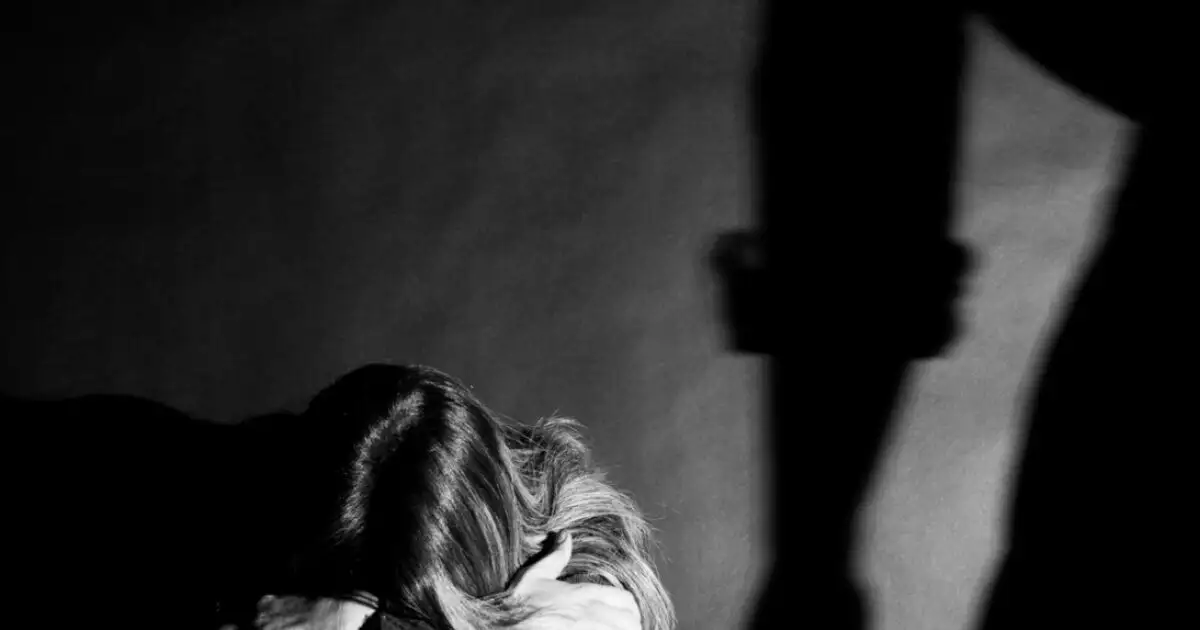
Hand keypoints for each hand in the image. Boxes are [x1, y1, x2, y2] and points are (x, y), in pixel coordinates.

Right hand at [509, 532, 642, 629]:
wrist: (498, 627)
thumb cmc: (514, 608)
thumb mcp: (533, 578)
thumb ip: (554, 558)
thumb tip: (564, 536)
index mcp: (582, 595)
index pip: (625, 600)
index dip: (629, 609)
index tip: (625, 616)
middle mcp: (589, 614)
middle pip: (630, 621)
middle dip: (630, 625)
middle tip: (623, 628)